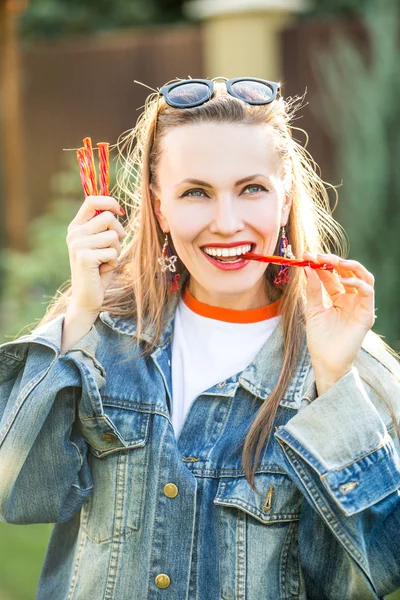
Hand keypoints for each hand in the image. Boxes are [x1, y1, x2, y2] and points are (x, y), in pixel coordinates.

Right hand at [66, 196, 125, 314]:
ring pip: (113, 236)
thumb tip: (115, 210)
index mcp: (76, 227)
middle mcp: (74, 233)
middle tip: (112, 249)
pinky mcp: (84, 257)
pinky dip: (114, 262)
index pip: (91, 201)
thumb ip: (104, 227)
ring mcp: (77, 245)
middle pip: (108, 218)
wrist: (87, 297)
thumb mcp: (101, 244)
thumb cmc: (98, 269)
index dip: (109, 202)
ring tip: (106, 261)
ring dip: (116, 250)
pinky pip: (113, 252)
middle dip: (118, 233)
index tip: (119, 211)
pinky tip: (103, 270)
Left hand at [302, 252, 374, 388]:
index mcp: (337, 297)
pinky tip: (344, 280)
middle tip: (318, 255)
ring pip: (363, 277)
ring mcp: (360, 304)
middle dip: (333, 261)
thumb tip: (308, 267)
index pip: (331, 275)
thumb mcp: (313, 310)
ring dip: (351, 266)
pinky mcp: (367, 313)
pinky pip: (367, 292)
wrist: (325, 360)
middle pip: (347, 272)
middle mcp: (350, 298)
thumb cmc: (319, 338)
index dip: (320, 264)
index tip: (306, 255)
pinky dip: (357, 283)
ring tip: (335, 261)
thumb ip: (313, 290)